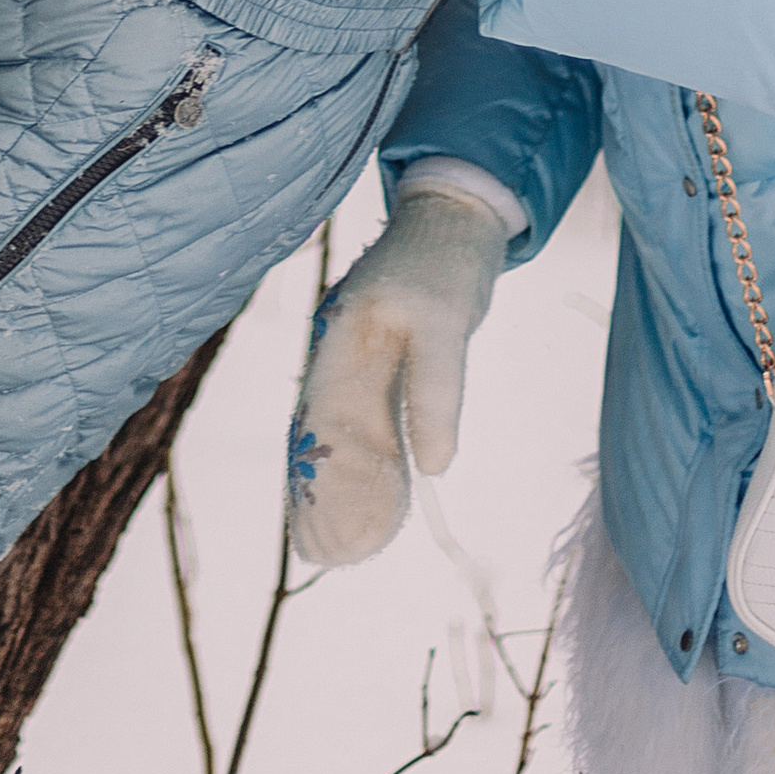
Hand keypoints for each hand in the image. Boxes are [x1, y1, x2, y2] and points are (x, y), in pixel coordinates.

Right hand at [286, 186, 510, 564]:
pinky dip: (362, 456)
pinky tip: (372, 487)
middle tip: (326, 553)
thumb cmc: (448, 267)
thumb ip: (434, 392)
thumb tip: (433, 467)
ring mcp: (355, 356)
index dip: (319, 483)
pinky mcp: (378, 360)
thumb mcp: (444, 325)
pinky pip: (362, 419)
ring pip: (338, 431)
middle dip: (322, 494)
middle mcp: (338, 353)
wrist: (455, 220)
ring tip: (339, 536)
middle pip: (321, 436)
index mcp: (340, 342)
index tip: (321, 534)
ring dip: (338, 480)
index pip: (319, 428)